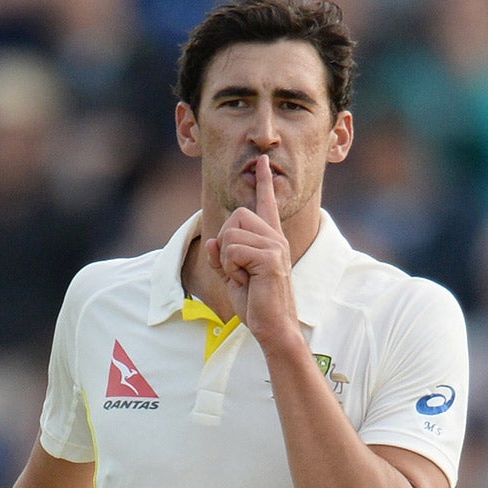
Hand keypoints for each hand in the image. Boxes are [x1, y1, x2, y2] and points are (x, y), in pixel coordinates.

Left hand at [205, 156, 298, 349]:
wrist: (271, 325)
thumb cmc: (255, 303)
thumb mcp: (232, 277)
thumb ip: (221, 257)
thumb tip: (212, 240)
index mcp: (269, 239)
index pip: (266, 204)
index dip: (263, 182)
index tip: (263, 161)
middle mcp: (274, 237)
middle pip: (236, 216)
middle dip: (225, 243)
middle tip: (236, 269)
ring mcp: (275, 245)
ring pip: (230, 235)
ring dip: (226, 261)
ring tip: (243, 277)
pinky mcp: (270, 257)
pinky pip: (232, 251)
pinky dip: (230, 268)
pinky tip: (245, 281)